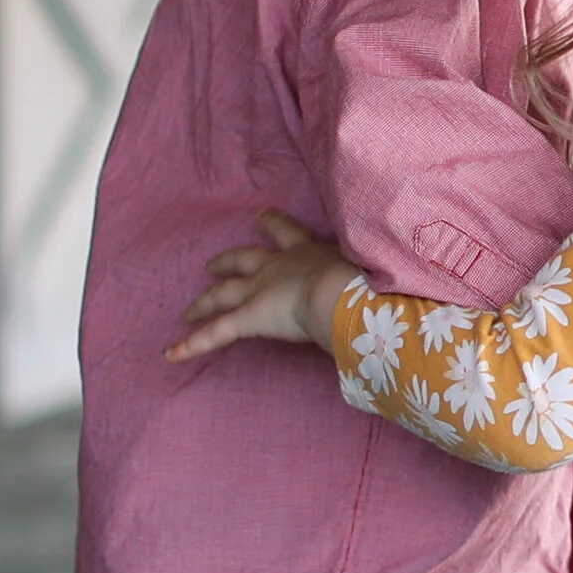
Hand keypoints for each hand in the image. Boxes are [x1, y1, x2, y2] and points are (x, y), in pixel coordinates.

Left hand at [169, 213, 359, 362]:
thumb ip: (374, 277)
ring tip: (187, 311)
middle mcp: (278, 265)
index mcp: (308, 252)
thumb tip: (401, 283)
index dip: (272, 225)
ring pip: (223, 294)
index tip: (261, 216)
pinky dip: (191, 345)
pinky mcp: (248, 317)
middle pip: (245, 259)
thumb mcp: (372, 270)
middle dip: (227, 261)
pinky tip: (170, 355)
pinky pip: (215, 334)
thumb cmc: (362, 281)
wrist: (342, 290)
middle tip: (211, 264)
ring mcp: (259, 290)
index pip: (287, 233)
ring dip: (204, 302)